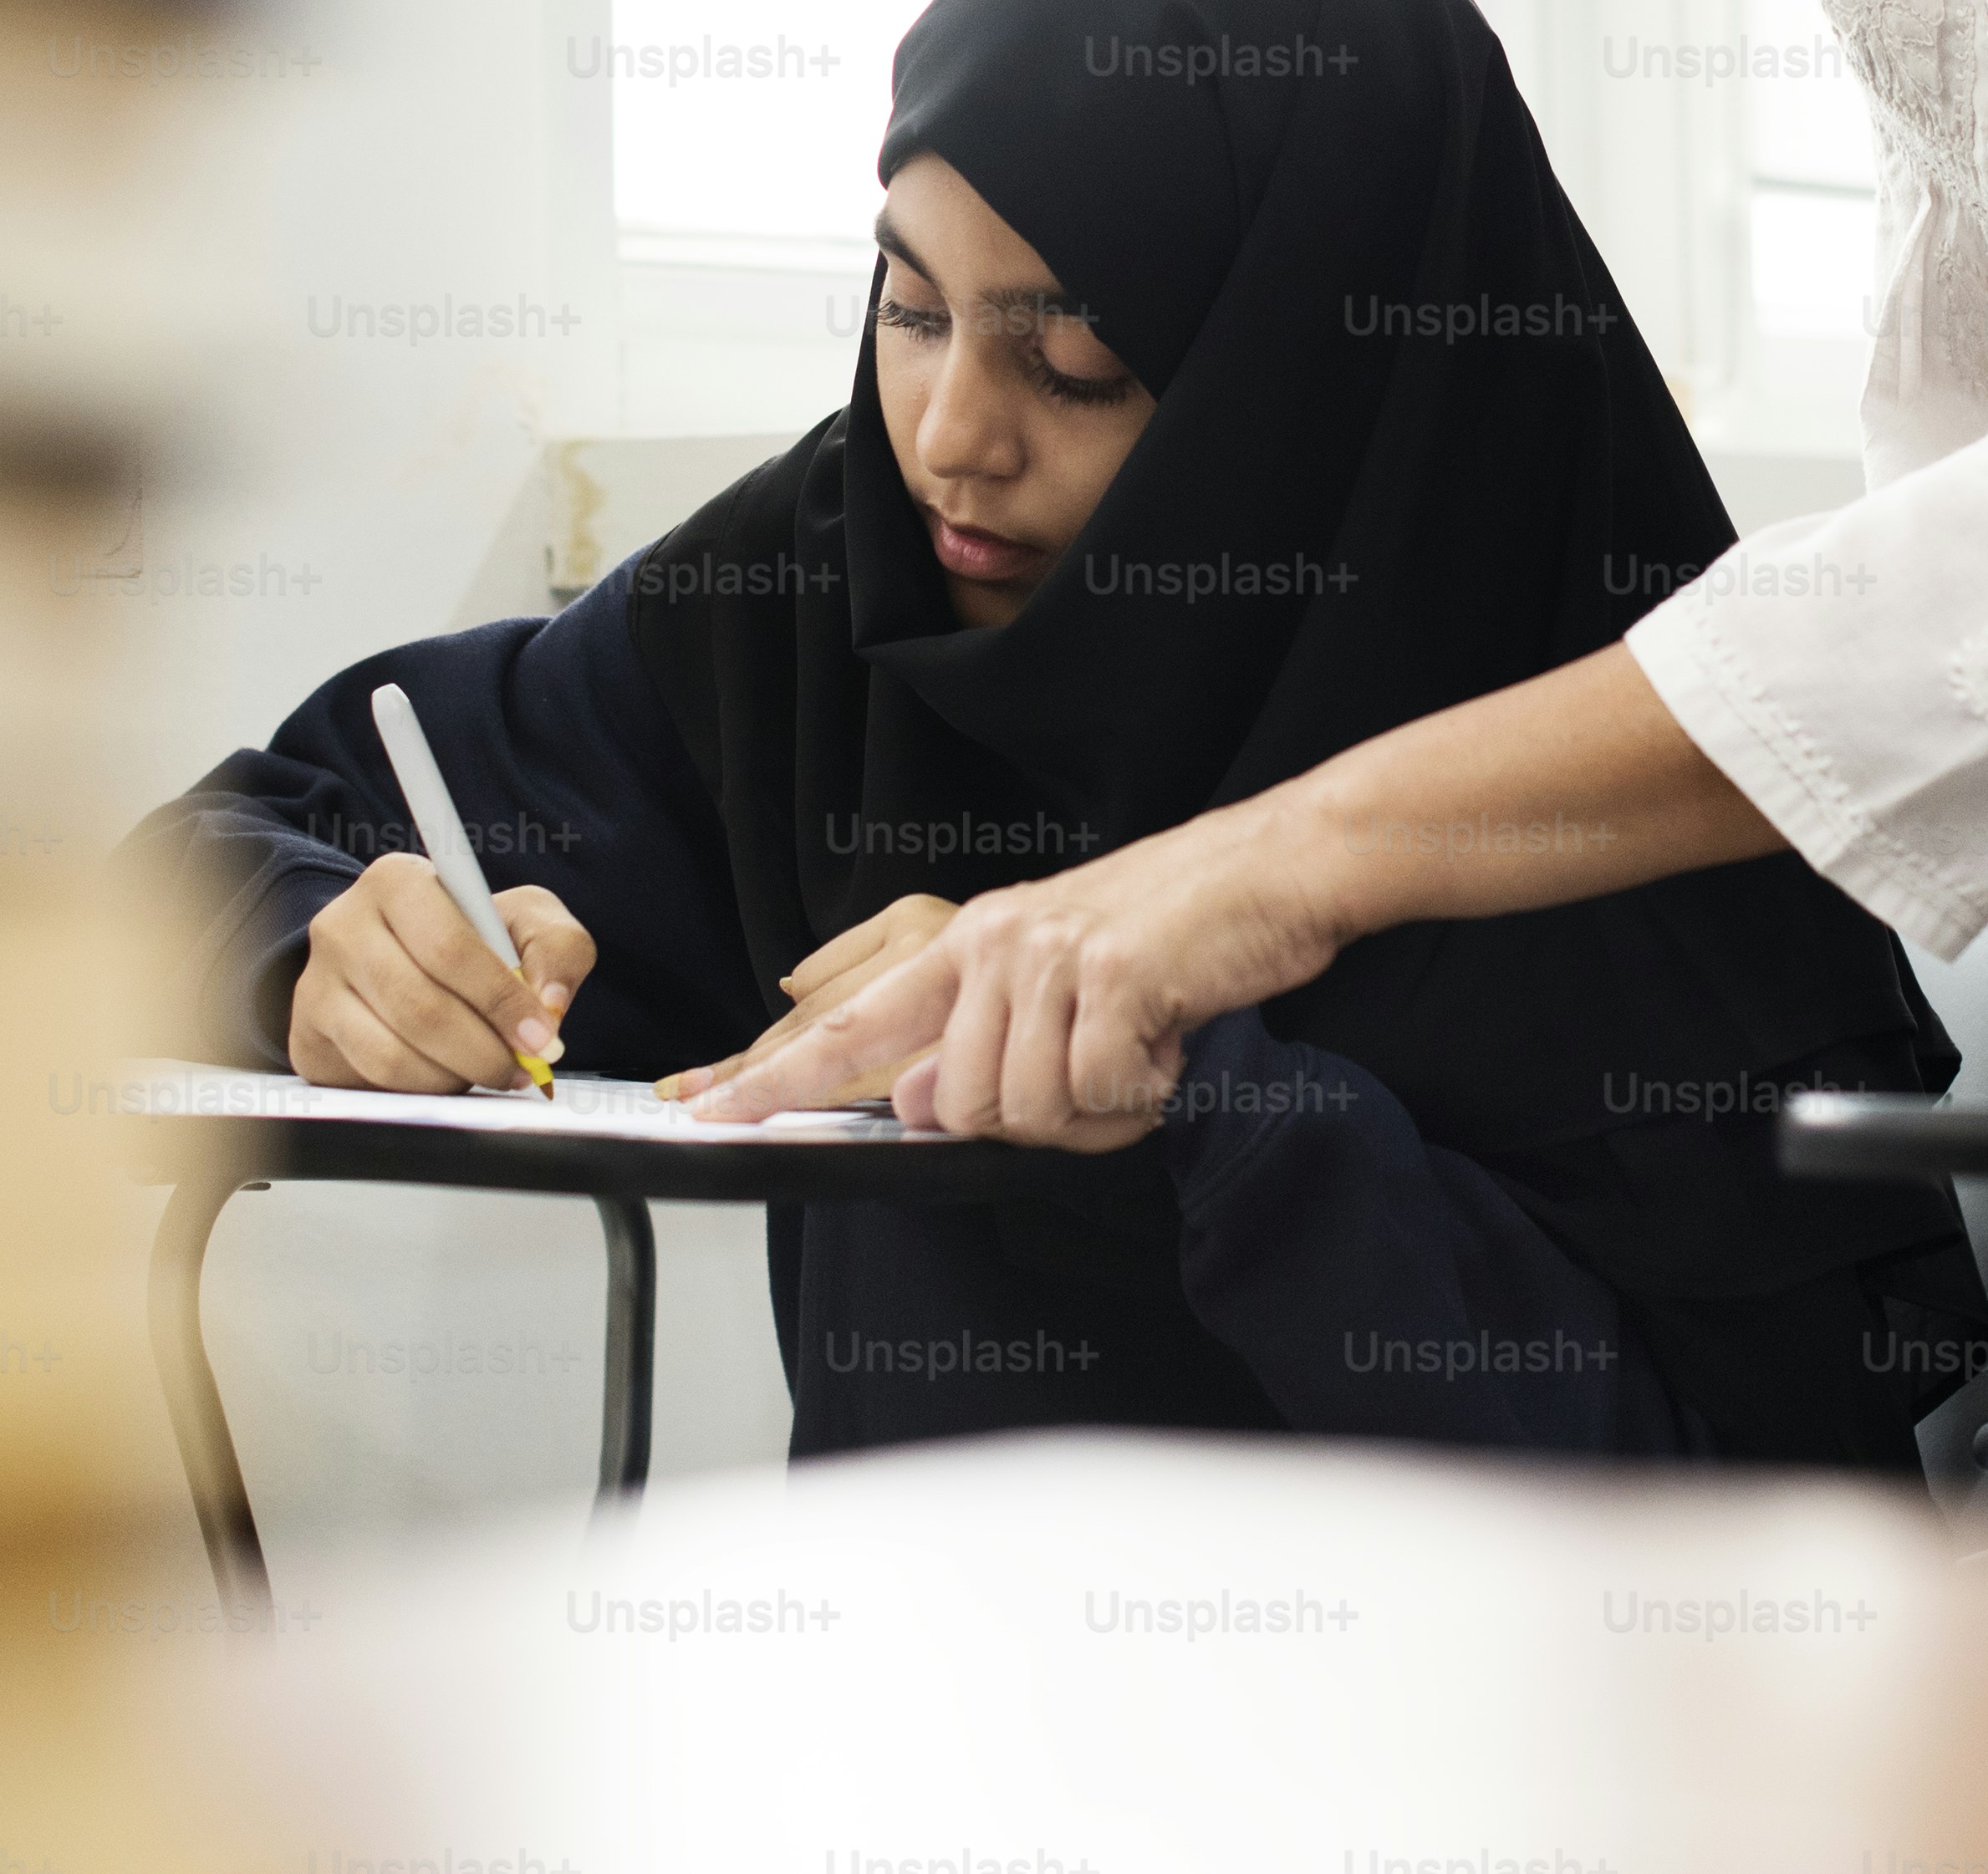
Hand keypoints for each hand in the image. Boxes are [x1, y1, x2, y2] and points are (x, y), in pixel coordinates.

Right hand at [287, 850, 593, 1092]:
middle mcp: (342, 925)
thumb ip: (558, 948)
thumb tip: (550, 1005)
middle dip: (485, 1050)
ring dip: (456, 1076)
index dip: (501, 1000)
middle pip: (420, 1008)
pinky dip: (421, 1089)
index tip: (541, 1036)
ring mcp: (315, 983)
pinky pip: (370, 1080)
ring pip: (392, 1054)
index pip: (449, 948)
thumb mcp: (527, 922)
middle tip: (522, 1068)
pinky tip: (447, 1074)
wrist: (409, 960)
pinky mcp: (307, 1036)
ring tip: (487, 1070)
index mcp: (396, 881)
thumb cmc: (474, 936)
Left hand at [685, 795, 1345, 1145]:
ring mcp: (1052, 957)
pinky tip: (1169, 1043)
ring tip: (1142, 1053)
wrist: (1277, 867)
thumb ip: (980, 1040)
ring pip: (1026, 1111)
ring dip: (1098, 1112)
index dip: (777, 1077)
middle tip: (1106, 1079)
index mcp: (973, 942)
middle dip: (1039, 1121)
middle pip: (961, 1107)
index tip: (709, 1113)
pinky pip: (1100, 1095)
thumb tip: (916, 1104)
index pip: (854, 1020)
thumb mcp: (1063, 977)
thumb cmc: (1181, 926)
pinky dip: (1144, 1095)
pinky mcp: (1113, 979)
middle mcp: (997, 944)